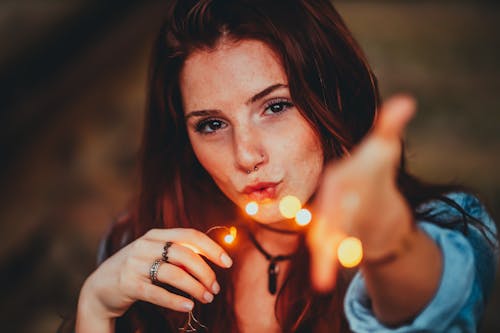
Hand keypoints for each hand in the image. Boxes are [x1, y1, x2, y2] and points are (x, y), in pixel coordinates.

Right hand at [77, 228, 232, 321]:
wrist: (99, 287)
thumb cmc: (137, 270)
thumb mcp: (155, 255)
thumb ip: (179, 254)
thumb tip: (211, 260)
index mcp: (155, 235)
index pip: (189, 235)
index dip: (211, 248)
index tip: (228, 262)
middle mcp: (145, 246)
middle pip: (184, 254)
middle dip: (205, 272)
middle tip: (215, 288)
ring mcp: (135, 264)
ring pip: (173, 273)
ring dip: (195, 287)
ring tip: (207, 298)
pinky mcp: (128, 285)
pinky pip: (156, 293)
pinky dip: (175, 299)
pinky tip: (189, 305)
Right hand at [307, 95, 415, 291]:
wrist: (364, 200)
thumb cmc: (371, 173)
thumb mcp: (381, 151)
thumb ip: (389, 127)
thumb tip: (407, 100)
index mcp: (339, 178)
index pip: (338, 186)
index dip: (340, 196)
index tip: (343, 202)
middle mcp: (330, 200)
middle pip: (329, 216)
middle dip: (329, 230)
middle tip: (327, 245)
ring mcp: (331, 222)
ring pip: (325, 240)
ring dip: (324, 258)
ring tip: (323, 280)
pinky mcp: (336, 241)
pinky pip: (329, 254)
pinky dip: (327, 265)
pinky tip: (326, 282)